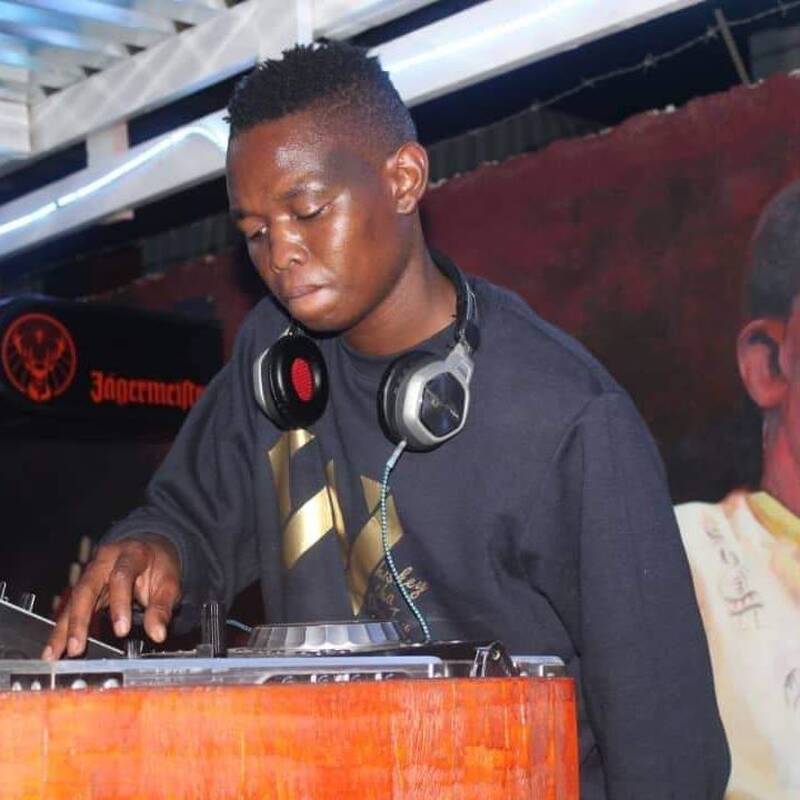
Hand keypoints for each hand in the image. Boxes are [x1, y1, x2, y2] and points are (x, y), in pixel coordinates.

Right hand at [42, 534, 181, 659]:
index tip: (122, 631)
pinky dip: (62, 629)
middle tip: (77, 647)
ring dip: (63, 628)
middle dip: (80, 620)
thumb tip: (158, 634)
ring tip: (54, 654)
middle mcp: (105, 560)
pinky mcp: (84, 587)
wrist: (150, 549)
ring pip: (73, 600)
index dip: (120, 604)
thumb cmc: (159, 566)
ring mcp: (91, 572)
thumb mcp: (169, 583)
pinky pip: (71, 608)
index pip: (121, 576)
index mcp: (131, 554)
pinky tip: (55, 648)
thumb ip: (162, 608)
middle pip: (87, 588)